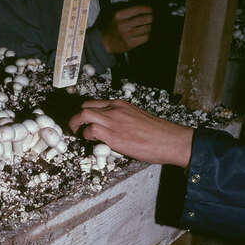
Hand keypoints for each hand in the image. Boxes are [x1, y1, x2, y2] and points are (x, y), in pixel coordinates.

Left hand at [68, 100, 193, 167]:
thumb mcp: (136, 118)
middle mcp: (115, 109)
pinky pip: (90, 130)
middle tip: (74, 126)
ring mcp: (113, 120)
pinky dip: (86, 136)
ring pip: (83, 115)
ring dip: (76, 125)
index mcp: (121, 104)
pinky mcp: (112, 134)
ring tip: (76, 133)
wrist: (170, 140)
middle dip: (76, 117)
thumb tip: (110, 128)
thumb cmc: (158, 133)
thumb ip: (121, 119)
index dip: (85, 111)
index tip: (82, 119)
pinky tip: (91, 141)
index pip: (95, 103)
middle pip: (85, 107)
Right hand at [100, 5, 152, 53]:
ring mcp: (126, 35)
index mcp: (118, 16)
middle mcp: (122, 25)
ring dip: (150, 26)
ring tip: (149, 25)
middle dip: (151, 18)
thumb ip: (127, 9)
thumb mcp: (115, 14)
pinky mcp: (129, 44)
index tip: (150, 10)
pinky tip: (146, 33)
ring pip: (147, 28)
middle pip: (145, 19)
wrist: (103, 42)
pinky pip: (145, 38)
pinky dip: (148, 34)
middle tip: (152, 18)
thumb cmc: (110, 26)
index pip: (138, 10)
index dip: (147, 9)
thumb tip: (143, 9)